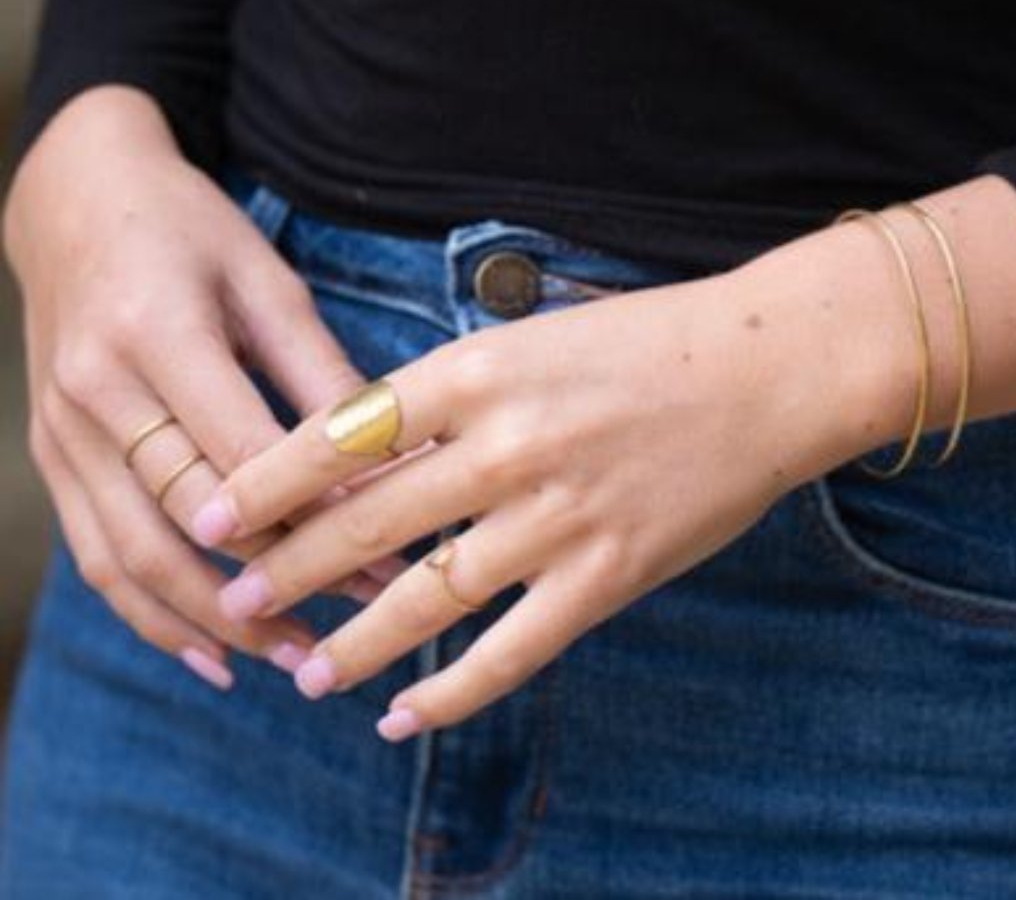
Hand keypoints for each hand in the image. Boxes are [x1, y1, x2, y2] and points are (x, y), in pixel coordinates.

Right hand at [2, 86, 408, 687]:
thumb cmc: (188, 232)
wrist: (74, 202)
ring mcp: (60, 431)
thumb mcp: (267, 281)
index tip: (386, 561)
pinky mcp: (51, 455)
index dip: (317, 516)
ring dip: (216, 622)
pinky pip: (97, 554)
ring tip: (293, 661)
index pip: (243, 455)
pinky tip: (210, 654)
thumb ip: (320, 374)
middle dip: (279, 580)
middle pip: (188, 517)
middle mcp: (94, 393)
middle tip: (359, 622)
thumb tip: (392, 457)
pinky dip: (152, 614)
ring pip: (134, 556)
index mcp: (154, 334)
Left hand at [191, 256, 869, 737]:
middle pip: (369, 522)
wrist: (766, 368)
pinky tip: (403, 715)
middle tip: (233, 598)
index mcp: (478, 371)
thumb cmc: (644, 341)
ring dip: (356, 641)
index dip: (266, 480)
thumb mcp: (528, 341)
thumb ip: (449, 400)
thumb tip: (364, 456)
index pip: (342, 434)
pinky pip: (512, 650)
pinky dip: (452, 691)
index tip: (210, 513)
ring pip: (428, 596)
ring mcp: (559, 517)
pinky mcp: (609, 574)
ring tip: (306, 669)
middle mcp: (508, 447)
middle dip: (289, 567)